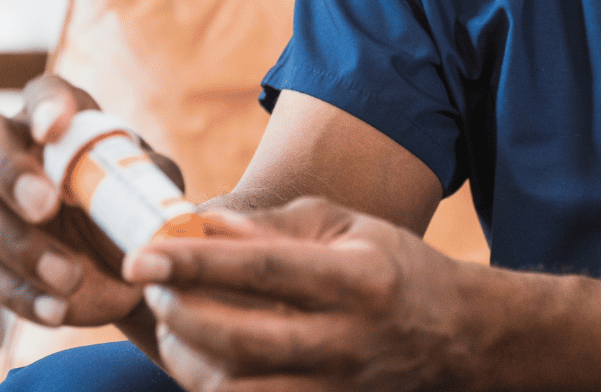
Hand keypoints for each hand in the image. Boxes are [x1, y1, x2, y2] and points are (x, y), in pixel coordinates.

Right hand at [0, 74, 186, 340]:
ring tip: (69, 277)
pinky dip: (22, 295)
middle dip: (9, 170)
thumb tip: (152, 181)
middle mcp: (14, 150)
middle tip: (45, 205)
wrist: (124, 265)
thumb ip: (155, 178)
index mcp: (61, 119)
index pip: (43, 93)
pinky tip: (57, 309)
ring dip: (22, 246)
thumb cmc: (136, 203)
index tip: (55, 128)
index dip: (45, 106)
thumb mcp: (156, 188)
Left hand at [125, 197, 484, 391]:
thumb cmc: (392, 268)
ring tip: (175, 323)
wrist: (458, 337)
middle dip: (179, 312)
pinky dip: (214, 386)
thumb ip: (271, 227)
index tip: (142, 255)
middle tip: (154, 284)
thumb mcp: (346, 227)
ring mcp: (338, 387)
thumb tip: (198, 226)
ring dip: (187, 359)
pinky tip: (201, 359)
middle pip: (241, 339)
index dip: (196, 262)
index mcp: (359, 279)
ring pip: (238, 390)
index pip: (264, 270)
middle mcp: (348, 340)